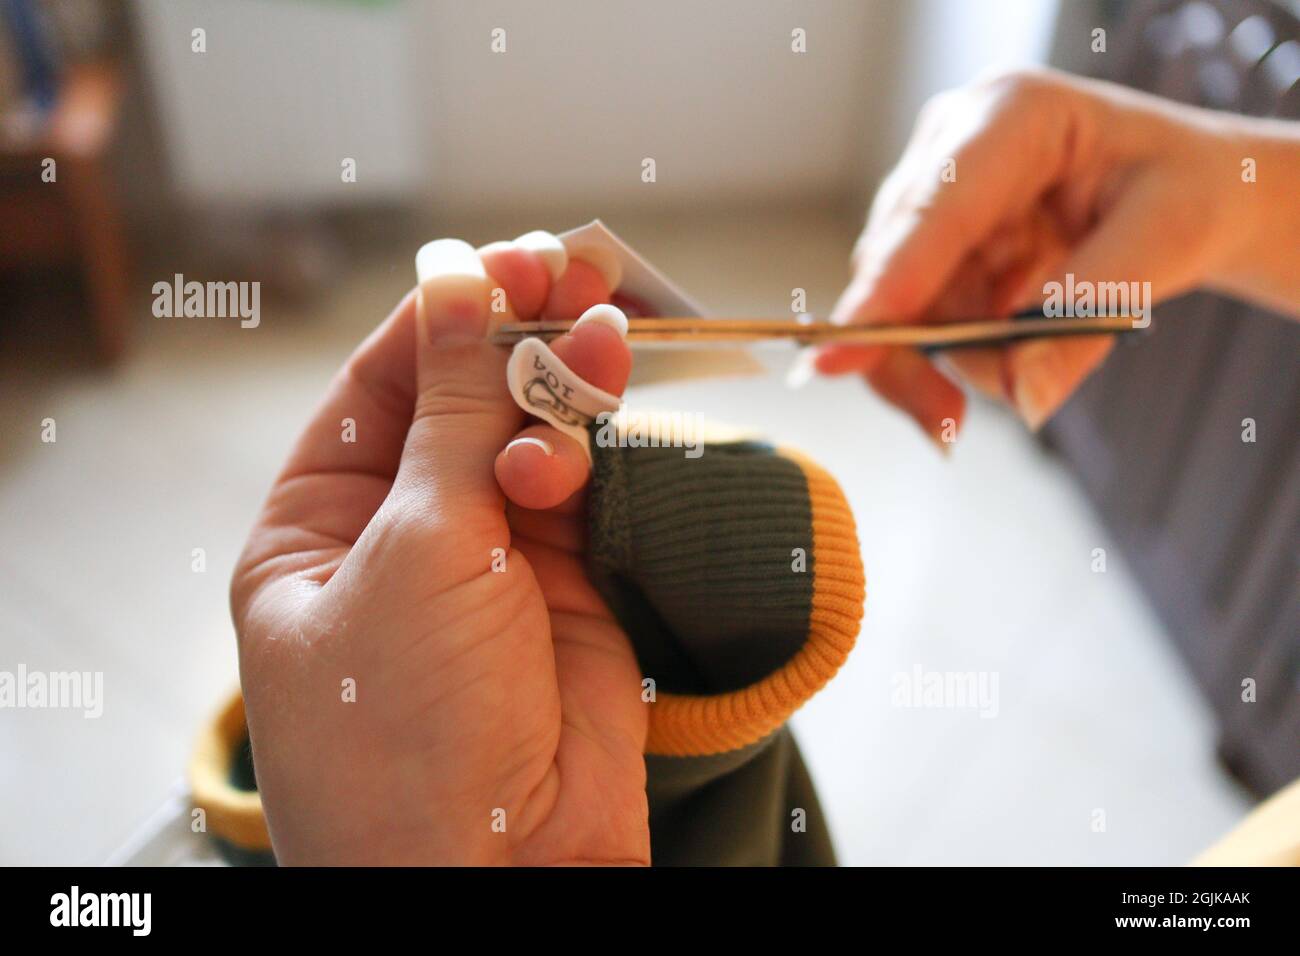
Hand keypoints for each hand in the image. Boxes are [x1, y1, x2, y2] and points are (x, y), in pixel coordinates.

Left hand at [230, 235, 649, 863]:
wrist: (502, 873)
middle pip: (460, 402)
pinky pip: (587, 488)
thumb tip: (455, 283)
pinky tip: (598, 405)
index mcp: (319, 527)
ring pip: (532, 437)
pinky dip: (595, 442)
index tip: (500, 258)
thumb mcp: (417, 547)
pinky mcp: (569, 588)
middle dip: (511, 334)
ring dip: (563, 378)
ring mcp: (491, 563)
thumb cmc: (409, 725)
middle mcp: (402, 537)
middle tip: (570, 266)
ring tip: (601, 325)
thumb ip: (453, 412)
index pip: (380, 387)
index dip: (439, 315)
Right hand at [819, 67, 1299, 438]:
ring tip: (1030, 372)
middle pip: (891, 266)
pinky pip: (918, 323)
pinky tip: (1015, 351)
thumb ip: (1086, 317)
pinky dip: (959, 359)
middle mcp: (952, 149)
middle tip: (947, 426)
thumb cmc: (1184, 191)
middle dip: (912, 354)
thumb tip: (1021, 395)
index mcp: (1012, 116)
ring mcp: (933, 199)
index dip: (887, 287)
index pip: (934, 211)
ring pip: (894, 307)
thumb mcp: (1166, 245)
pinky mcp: (932, 247)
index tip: (841, 352)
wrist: (1188, 193)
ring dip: (947, 363)